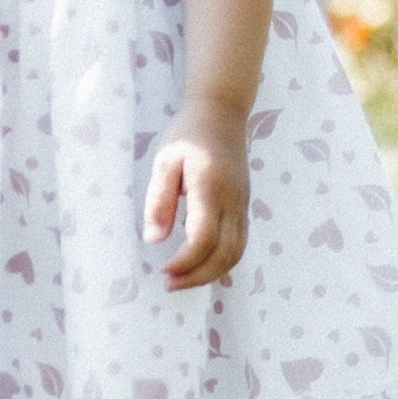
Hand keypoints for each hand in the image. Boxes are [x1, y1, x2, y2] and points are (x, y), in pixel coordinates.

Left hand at [142, 104, 251, 290]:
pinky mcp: (244, 208)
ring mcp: (242, 206)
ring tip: (183, 281)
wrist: (222, 113)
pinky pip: (239, 244)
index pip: (203, 238)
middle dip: (198, 277)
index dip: (185, 262)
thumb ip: (159, 200)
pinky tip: (200, 266)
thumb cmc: (188, 135)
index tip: (162, 270)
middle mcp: (232, 201)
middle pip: (225, 254)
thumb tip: (154, 240)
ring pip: (236, 253)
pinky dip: (222, 262)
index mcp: (210, 188)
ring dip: (212, 274)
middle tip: (170, 285)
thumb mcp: (165, 161)